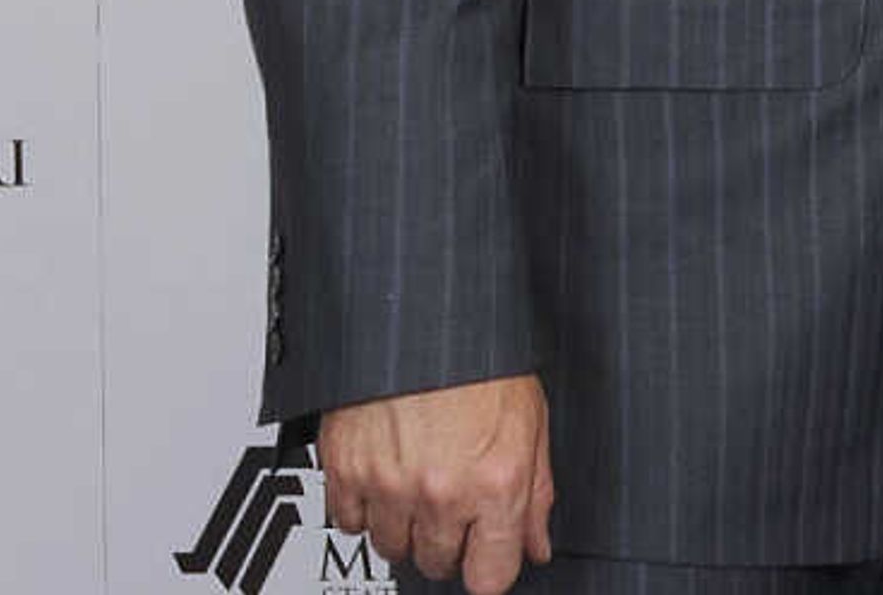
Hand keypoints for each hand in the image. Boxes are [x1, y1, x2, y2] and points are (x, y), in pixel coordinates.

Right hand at [319, 374, 554, 594]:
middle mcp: (441, 492)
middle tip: (454, 501)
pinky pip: (348, 522)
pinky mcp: (345, 469)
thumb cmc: (483, 359)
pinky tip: (385, 475)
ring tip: (419, 482)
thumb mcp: (530, 423)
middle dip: (449, 540)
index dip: (490, 566)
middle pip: (437, 565)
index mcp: (495, 484)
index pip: (489, 577)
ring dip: (405, 524)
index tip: (488, 554)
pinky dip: (364, 506)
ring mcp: (388, 484)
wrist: (427, 313)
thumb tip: (537, 542)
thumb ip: (536, 494)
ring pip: (391, 548)